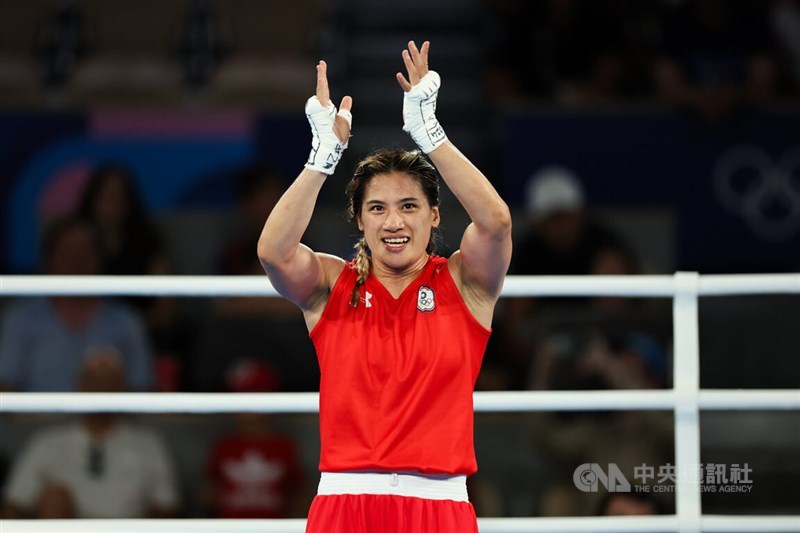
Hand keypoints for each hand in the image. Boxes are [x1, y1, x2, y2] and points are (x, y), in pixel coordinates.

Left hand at [305, 60, 352, 174]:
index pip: (323, 87)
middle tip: (321, 65)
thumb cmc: (336, 137)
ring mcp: (315, 111)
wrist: (326, 149)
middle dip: (322, 78)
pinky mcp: (316, 116)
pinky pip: (322, 105)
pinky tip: (329, 114)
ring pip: (322, 99)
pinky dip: (325, 104)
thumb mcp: (344, 122)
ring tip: (330, 111)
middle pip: (321, 89)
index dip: (322, 75)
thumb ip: (345, 109)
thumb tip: (347, 98)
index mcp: (323, 107)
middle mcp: (317, 107)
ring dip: (326, 98)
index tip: (320, 64)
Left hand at [396, 40, 445, 153]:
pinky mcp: (412, 96)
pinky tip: (398, 75)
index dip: (424, 53)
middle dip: (416, 53)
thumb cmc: (420, 115)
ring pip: (414, 72)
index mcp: (425, 83)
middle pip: (420, 65)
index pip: (425, 65)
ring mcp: (418, 89)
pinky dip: (402, 82)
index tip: (425, 43)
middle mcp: (423, 84)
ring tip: (405, 50)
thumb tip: (413, 97)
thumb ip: (414, 96)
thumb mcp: (417, 101)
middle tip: (411, 42)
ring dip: (410, 60)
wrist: (423, 124)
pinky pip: (407, 87)